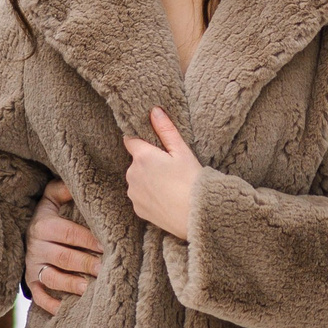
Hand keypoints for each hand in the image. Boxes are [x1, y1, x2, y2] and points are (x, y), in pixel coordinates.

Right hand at [24, 181, 102, 314]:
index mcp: (44, 225)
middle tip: (106, 269)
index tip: (109, 245)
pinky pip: (39, 296)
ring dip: (70, 284)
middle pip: (64, 257)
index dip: (89, 239)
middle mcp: (36, 247)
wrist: (25, 234)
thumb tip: (81, 182)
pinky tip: (66, 309)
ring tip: (89, 289)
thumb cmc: (49, 216)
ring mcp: (33, 266)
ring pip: (52, 278)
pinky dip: (51, 304)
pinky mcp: (32, 282)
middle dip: (86, 263)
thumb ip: (64, 189)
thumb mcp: (52, 198)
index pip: (69, 233)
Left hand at [122, 108, 202, 240]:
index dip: (141, 140)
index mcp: (143, 157)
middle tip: (169, 169)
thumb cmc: (192, 181)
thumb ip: (166, 130)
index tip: (153, 145)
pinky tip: (165, 198)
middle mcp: (132, 174)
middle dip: (148, 162)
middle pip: (136, 161)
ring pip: (137, 179)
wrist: (196, 216)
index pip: (131, 140)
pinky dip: (149, 195)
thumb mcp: (182, 152)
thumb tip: (154, 111)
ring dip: (147, 179)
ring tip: (168, 185)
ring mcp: (133, 193)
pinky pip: (139, 196)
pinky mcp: (137, 209)